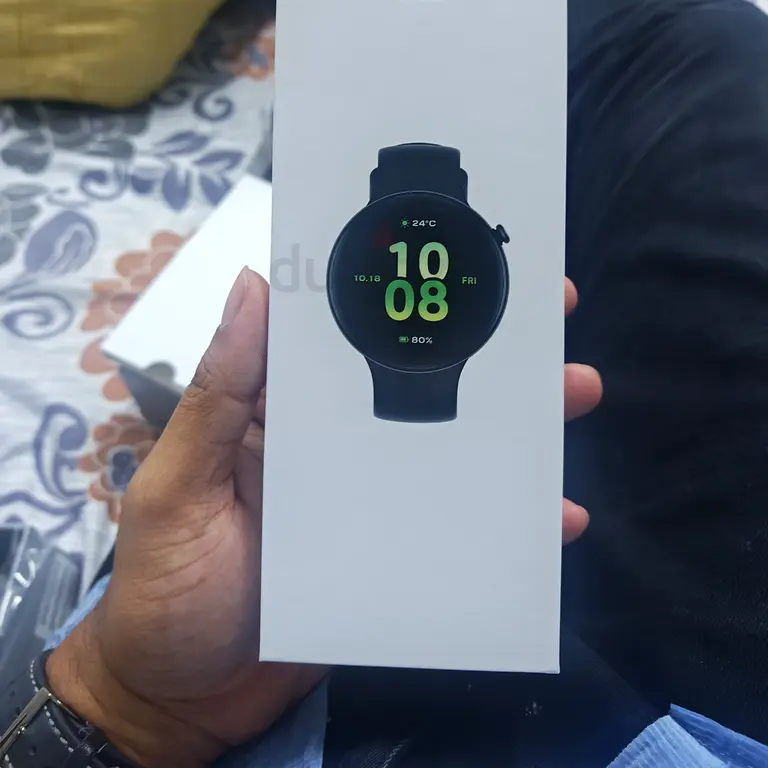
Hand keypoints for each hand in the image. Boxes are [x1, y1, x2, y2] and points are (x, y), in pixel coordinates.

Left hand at [47, 269, 600, 767]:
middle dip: (484, 347)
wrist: (180, 701)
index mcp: (280, 413)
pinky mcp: (393, 556)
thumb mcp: (179, 485)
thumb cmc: (164, 587)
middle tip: (552, 316)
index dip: (403, 293)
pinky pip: (458, 529)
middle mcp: (333, 445)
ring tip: (574, 395)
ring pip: (449, 448)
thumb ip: (217, 397)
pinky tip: (558, 518)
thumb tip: (253, 283)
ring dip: (512, 424)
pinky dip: (506, 523)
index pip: (345, 337)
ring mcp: (368, 501)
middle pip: (417, 383)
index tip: (459, 259)